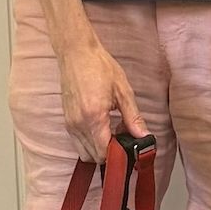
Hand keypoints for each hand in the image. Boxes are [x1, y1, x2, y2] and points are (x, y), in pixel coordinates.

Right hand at [57, 36, 148, 162]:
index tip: (130, 147)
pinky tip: (102, 127)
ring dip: (99, 149)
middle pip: (94, 157)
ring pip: (84, 152)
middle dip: (110, 153)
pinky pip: (78, 142)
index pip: (104, 153)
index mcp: (93, 118)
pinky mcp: (67, 120)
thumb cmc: (99, 67)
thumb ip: (133, 118)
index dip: (118, 155)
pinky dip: (90, 142)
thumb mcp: (123, 91)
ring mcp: (70, 123)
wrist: (76, 52)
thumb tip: (143, 137)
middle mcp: (78, 124)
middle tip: (123, 137)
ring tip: (112, 132)